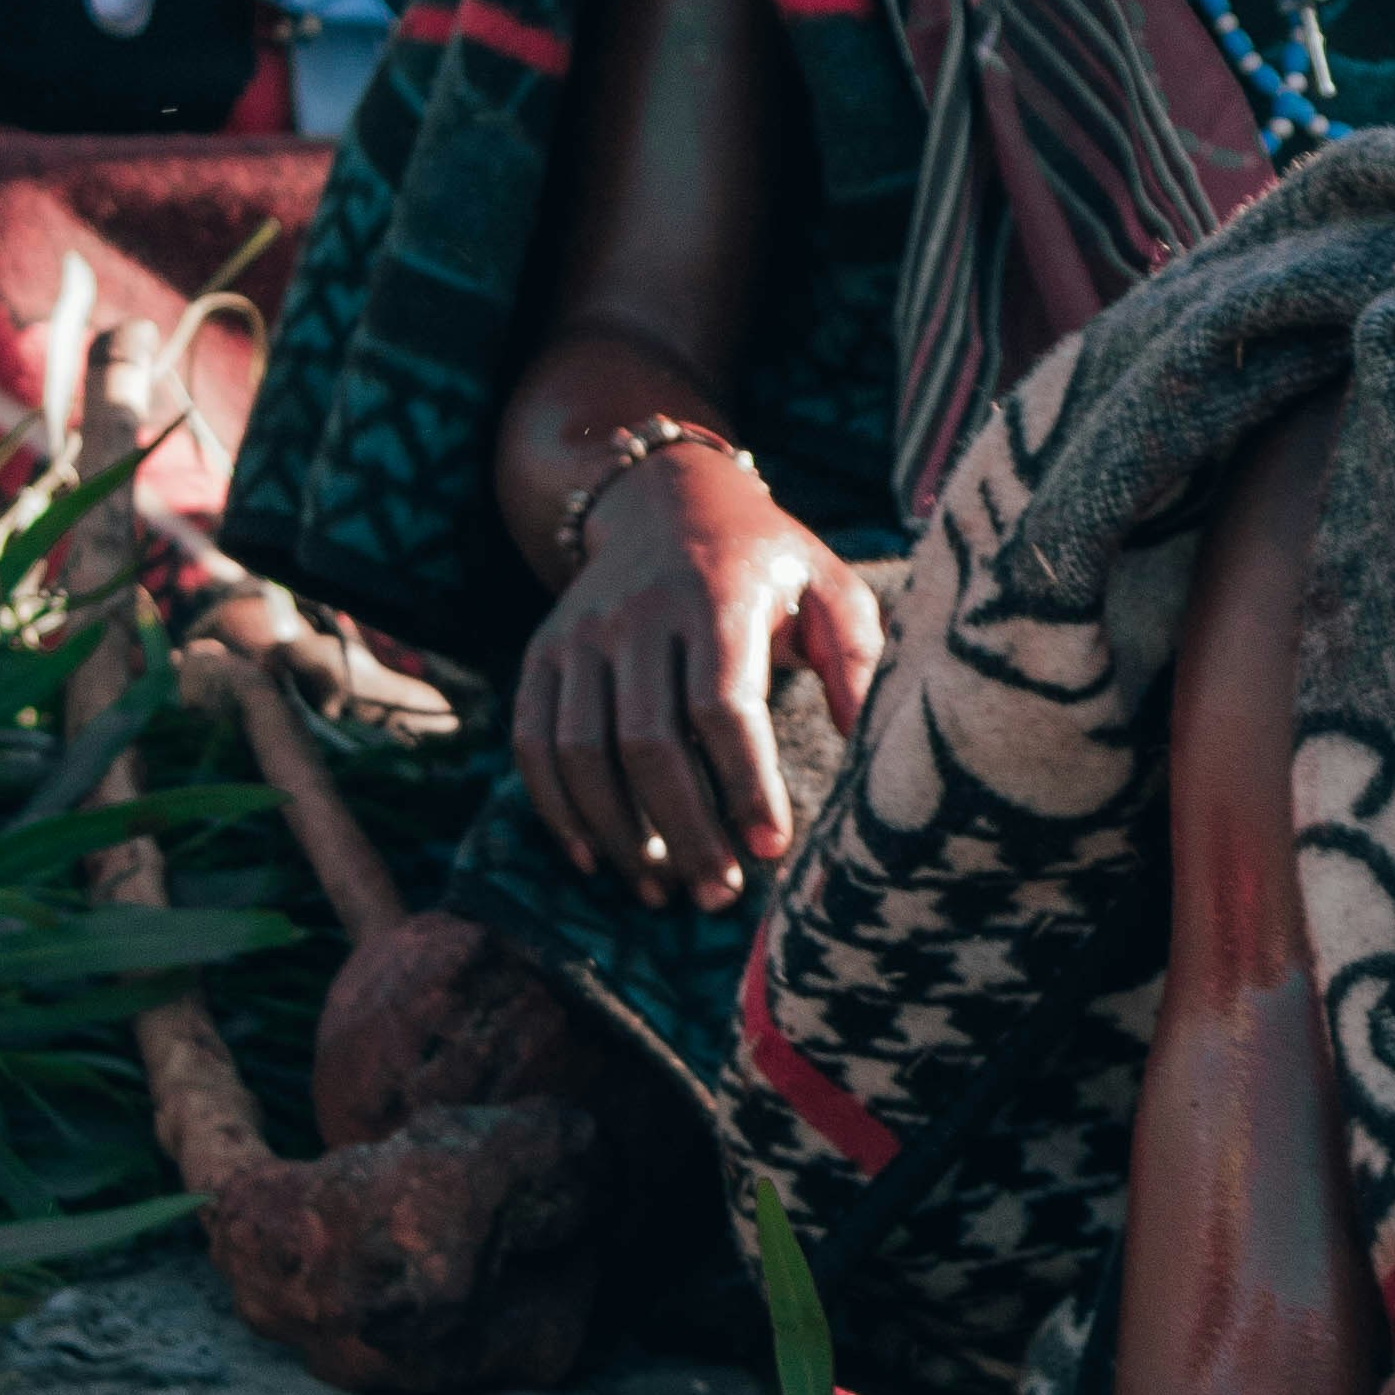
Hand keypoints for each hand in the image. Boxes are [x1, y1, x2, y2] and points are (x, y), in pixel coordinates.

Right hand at [511, 449, 882, 914]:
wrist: (668, 500)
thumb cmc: (767, 563)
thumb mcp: (828, 587)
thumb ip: (855, 657)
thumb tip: (861, 737)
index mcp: (715, 596)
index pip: (722, 706)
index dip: (745, 785)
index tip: (772, 849)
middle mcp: (637, 613)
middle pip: (648, 742)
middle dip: (685, 831)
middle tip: (721, 894)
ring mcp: (580, 635)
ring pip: (582, 752)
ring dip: (620, 834)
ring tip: (664, 892)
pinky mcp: (542, 655)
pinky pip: (533, 743)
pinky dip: (557, 809)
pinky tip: (595, 858)